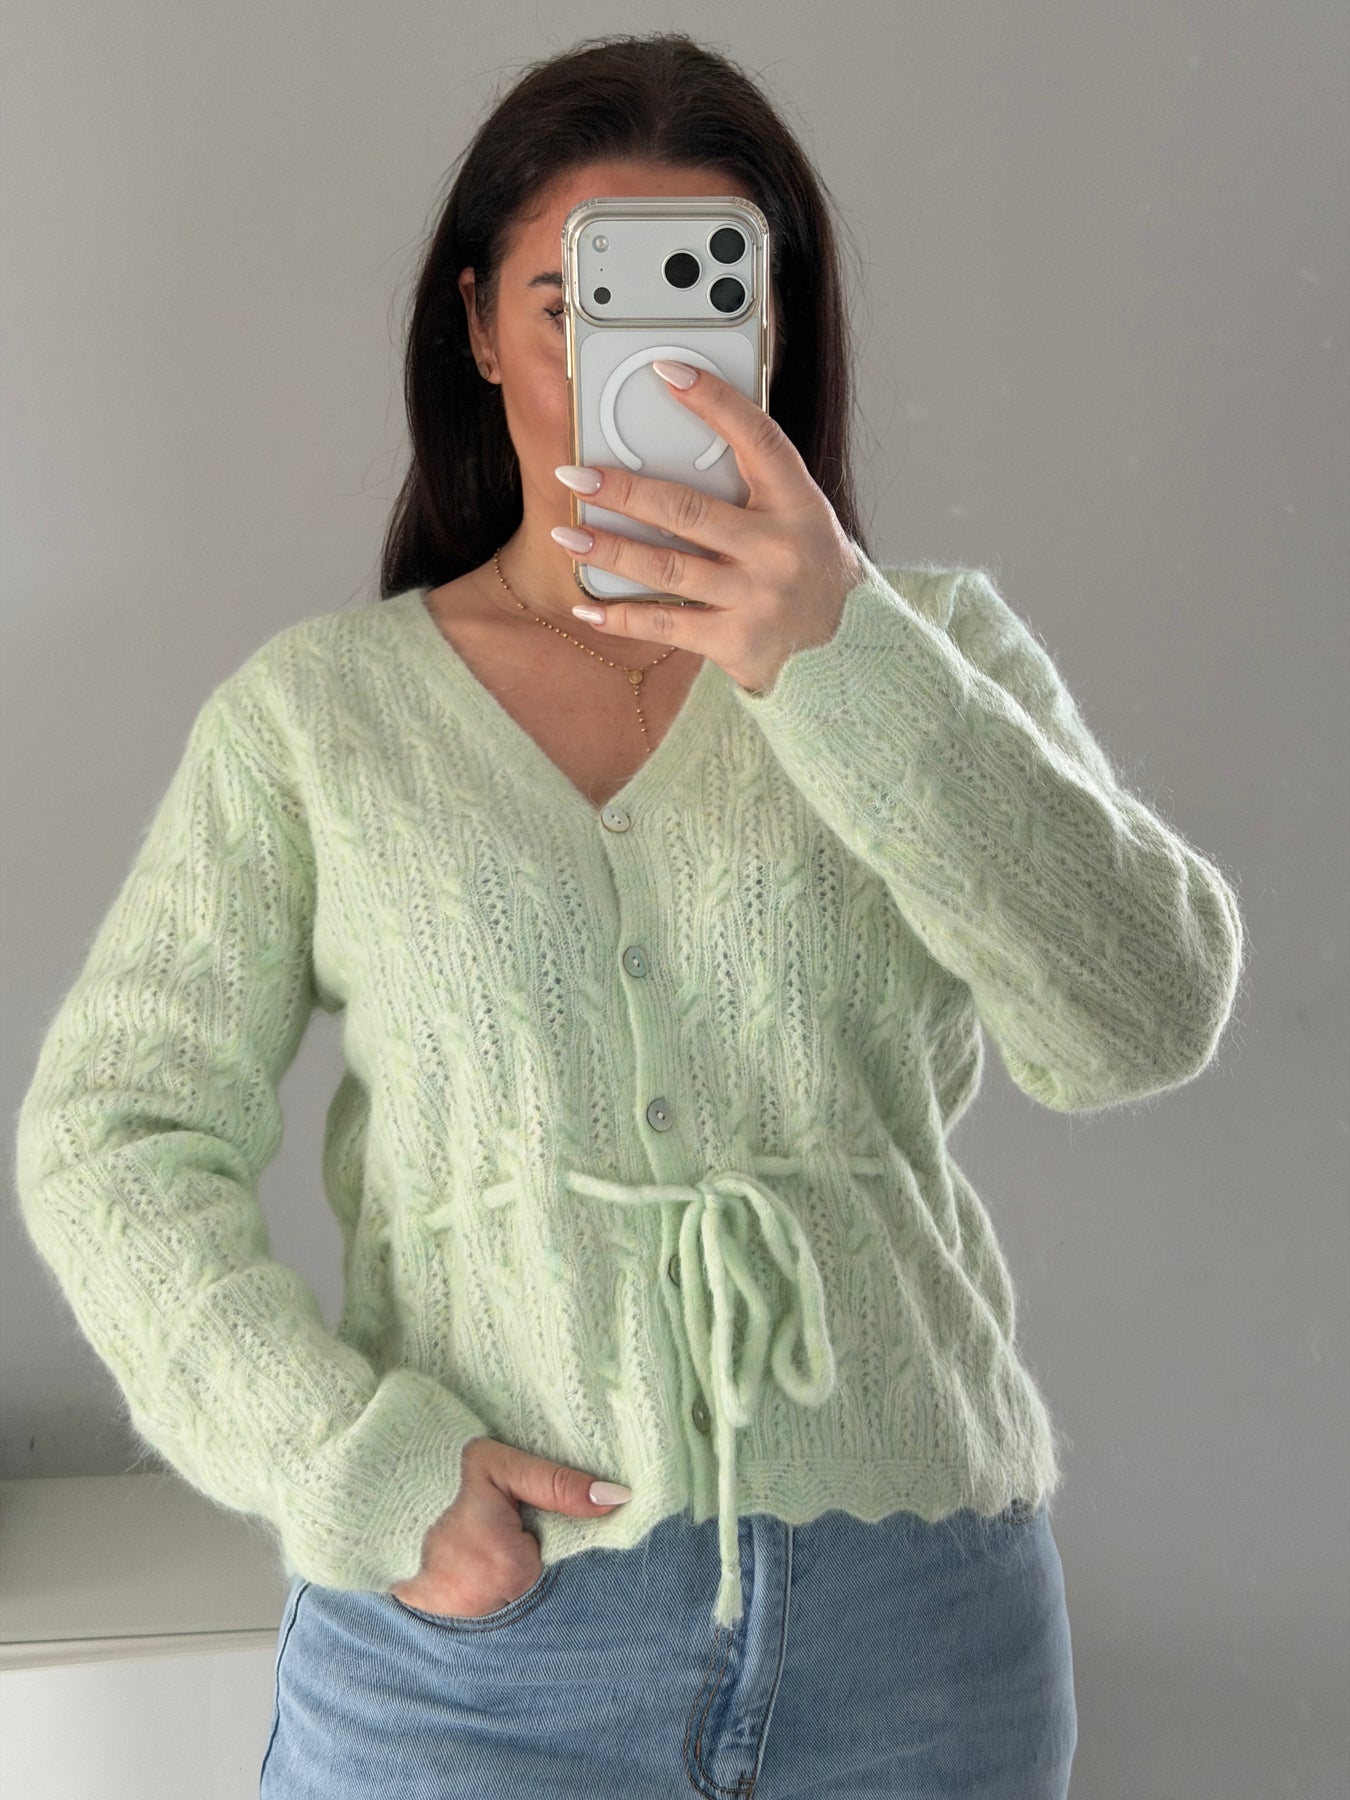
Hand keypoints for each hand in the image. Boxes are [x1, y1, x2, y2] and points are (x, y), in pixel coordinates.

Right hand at [388, 1436, 630, 1618]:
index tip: (509, 1515)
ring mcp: (462, 1617)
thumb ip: (559, 1484)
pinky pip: (475, 1605)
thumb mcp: (502, 1468)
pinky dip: (468, 1587)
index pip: (549, 1557)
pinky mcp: (438, 1620)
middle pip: (527, 1580)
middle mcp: (490, 1604)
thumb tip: (618, 1498)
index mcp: (511, 1568)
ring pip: (502, 1595)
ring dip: (492, 1572)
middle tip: (484, 1524)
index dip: (533, 1533)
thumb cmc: (439, 1476)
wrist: (369, 1501)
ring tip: (463, 1538)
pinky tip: (450, 1561)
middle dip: (515, 1555)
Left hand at [551, 360, 862, 694]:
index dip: (713, 401)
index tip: (666, 372)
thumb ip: (751, 488)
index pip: (756, 438)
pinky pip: (665, 623)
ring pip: (666, 566)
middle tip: (575, 476)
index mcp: (798, 503)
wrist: (844, 649)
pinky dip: (620, 616)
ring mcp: (759, 597)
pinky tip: (586, 605)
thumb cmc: (808, 571)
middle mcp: (780, 548)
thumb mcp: (799, 517)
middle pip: (686, 510)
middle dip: (623, 491)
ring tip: (567, 535)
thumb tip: (674, 452)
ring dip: (609, 549)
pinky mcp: (737, 642)